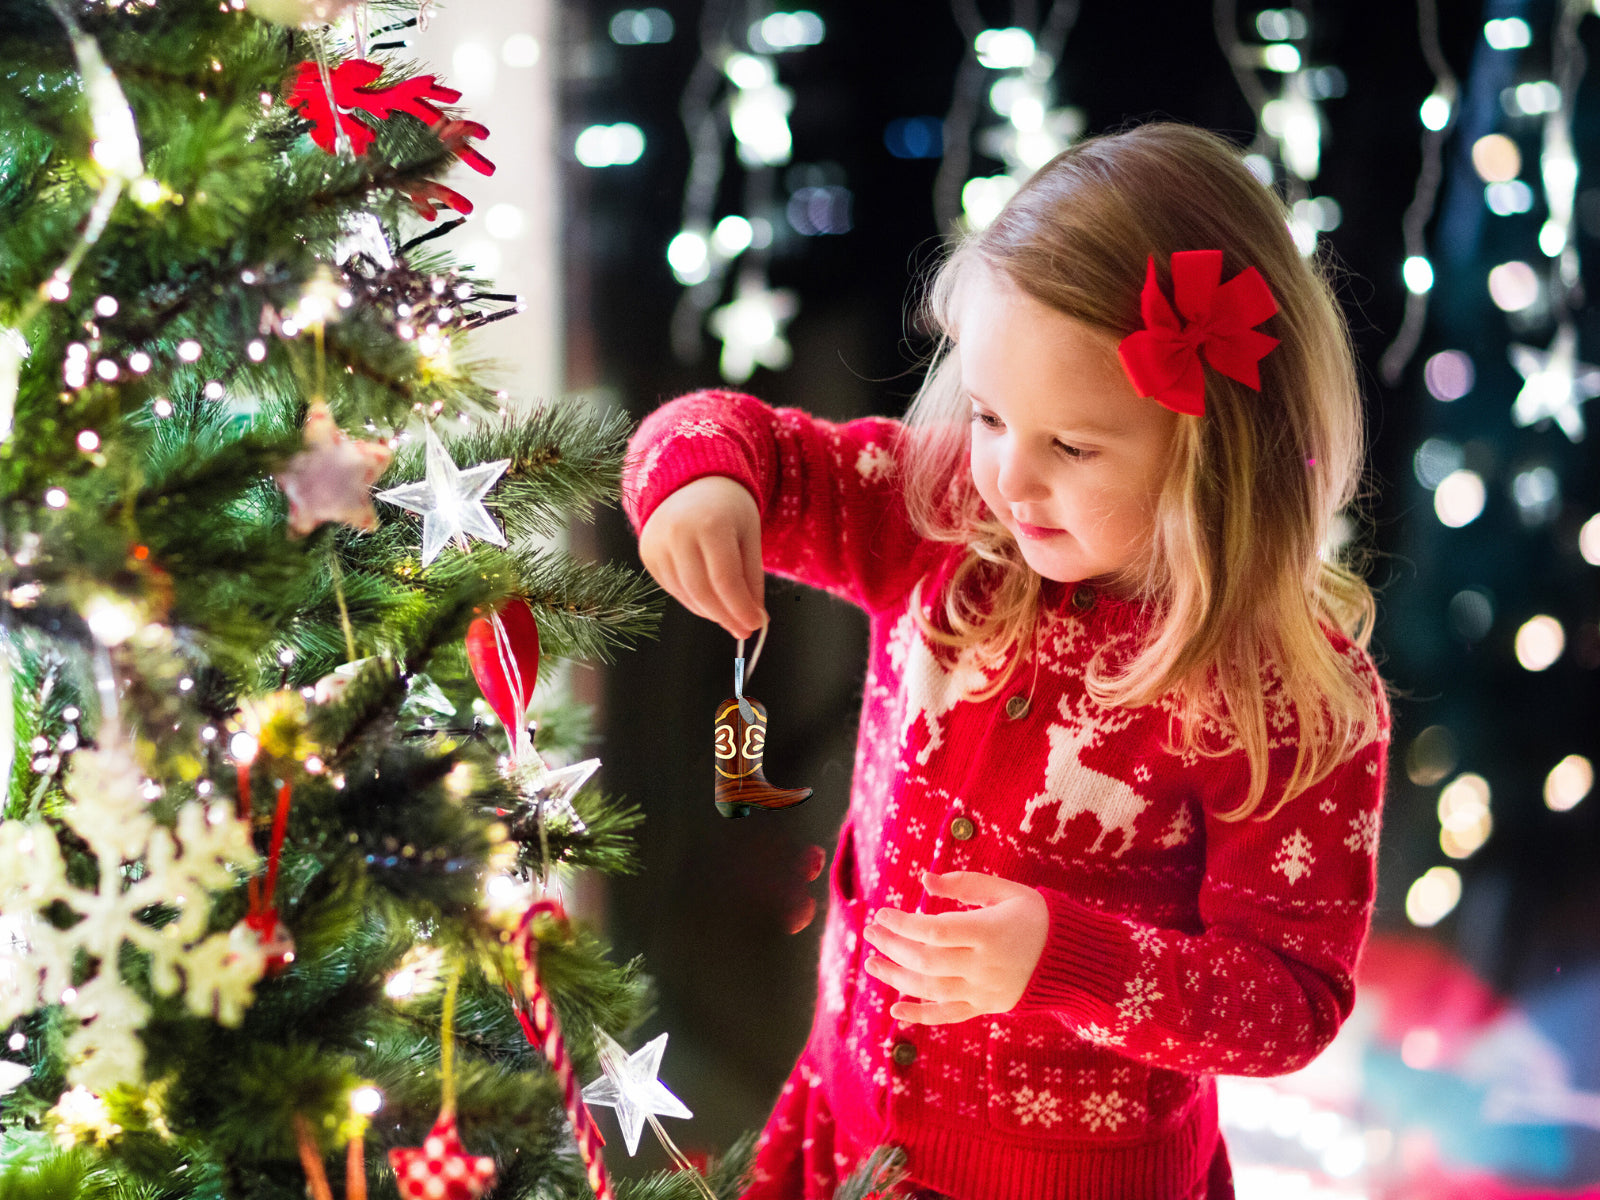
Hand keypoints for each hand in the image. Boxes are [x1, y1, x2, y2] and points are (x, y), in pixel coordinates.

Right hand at [638, 475, 766, 638]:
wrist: (691, 482)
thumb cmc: (728, 509)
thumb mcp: (749, 536)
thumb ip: (752, 578)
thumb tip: (755, 619)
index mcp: (710, 524)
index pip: (726, 580)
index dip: (741, 608)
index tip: (756, 624)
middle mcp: (678, 533)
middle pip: (703, 592)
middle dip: (726, 616)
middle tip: (744, 629)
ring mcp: (657, 544)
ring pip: (686, 595)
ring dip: (711, 612)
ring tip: (729, 613)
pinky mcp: (648, 554)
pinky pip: (673, 589)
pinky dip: (694, 601)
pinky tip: (709, 599)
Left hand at [861, 871, 1048, 1024]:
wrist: (1074, 959)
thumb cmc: (1037, 916)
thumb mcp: (1007, 891)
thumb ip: (965, 884)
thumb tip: (925, 880)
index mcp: (988, 932)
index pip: (934, 931)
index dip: (903, 924)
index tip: (881, 913)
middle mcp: (983, 965)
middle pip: (926, 961)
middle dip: (892, 947)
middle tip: (870, 933)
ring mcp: (984, 990)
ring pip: (931, 989)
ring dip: (896, 978)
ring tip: (872, 964)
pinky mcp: (986, 1007)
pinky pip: (948, 1015)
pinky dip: (920, 1016)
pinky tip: (895, 1011)